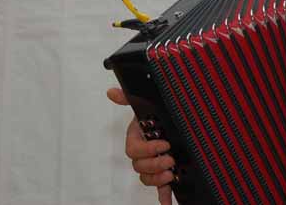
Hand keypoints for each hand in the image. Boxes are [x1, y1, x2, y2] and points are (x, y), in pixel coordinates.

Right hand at [107, 88, 174, 204]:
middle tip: (170, 159)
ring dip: (158, 179)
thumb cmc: (157, 115)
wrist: (174, 120)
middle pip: (139, 167)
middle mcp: (143, 154)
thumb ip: (129, 98)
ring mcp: (152, 165)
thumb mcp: (147, 104)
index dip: (147, 150)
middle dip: (154, 164)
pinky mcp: (164, 174)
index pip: (134, 150)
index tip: (163, 143)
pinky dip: (163, 197)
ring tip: (172, 173)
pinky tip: (168, 203)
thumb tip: (111, 92)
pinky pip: (160, 189)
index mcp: (137, 138)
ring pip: (147, 178)